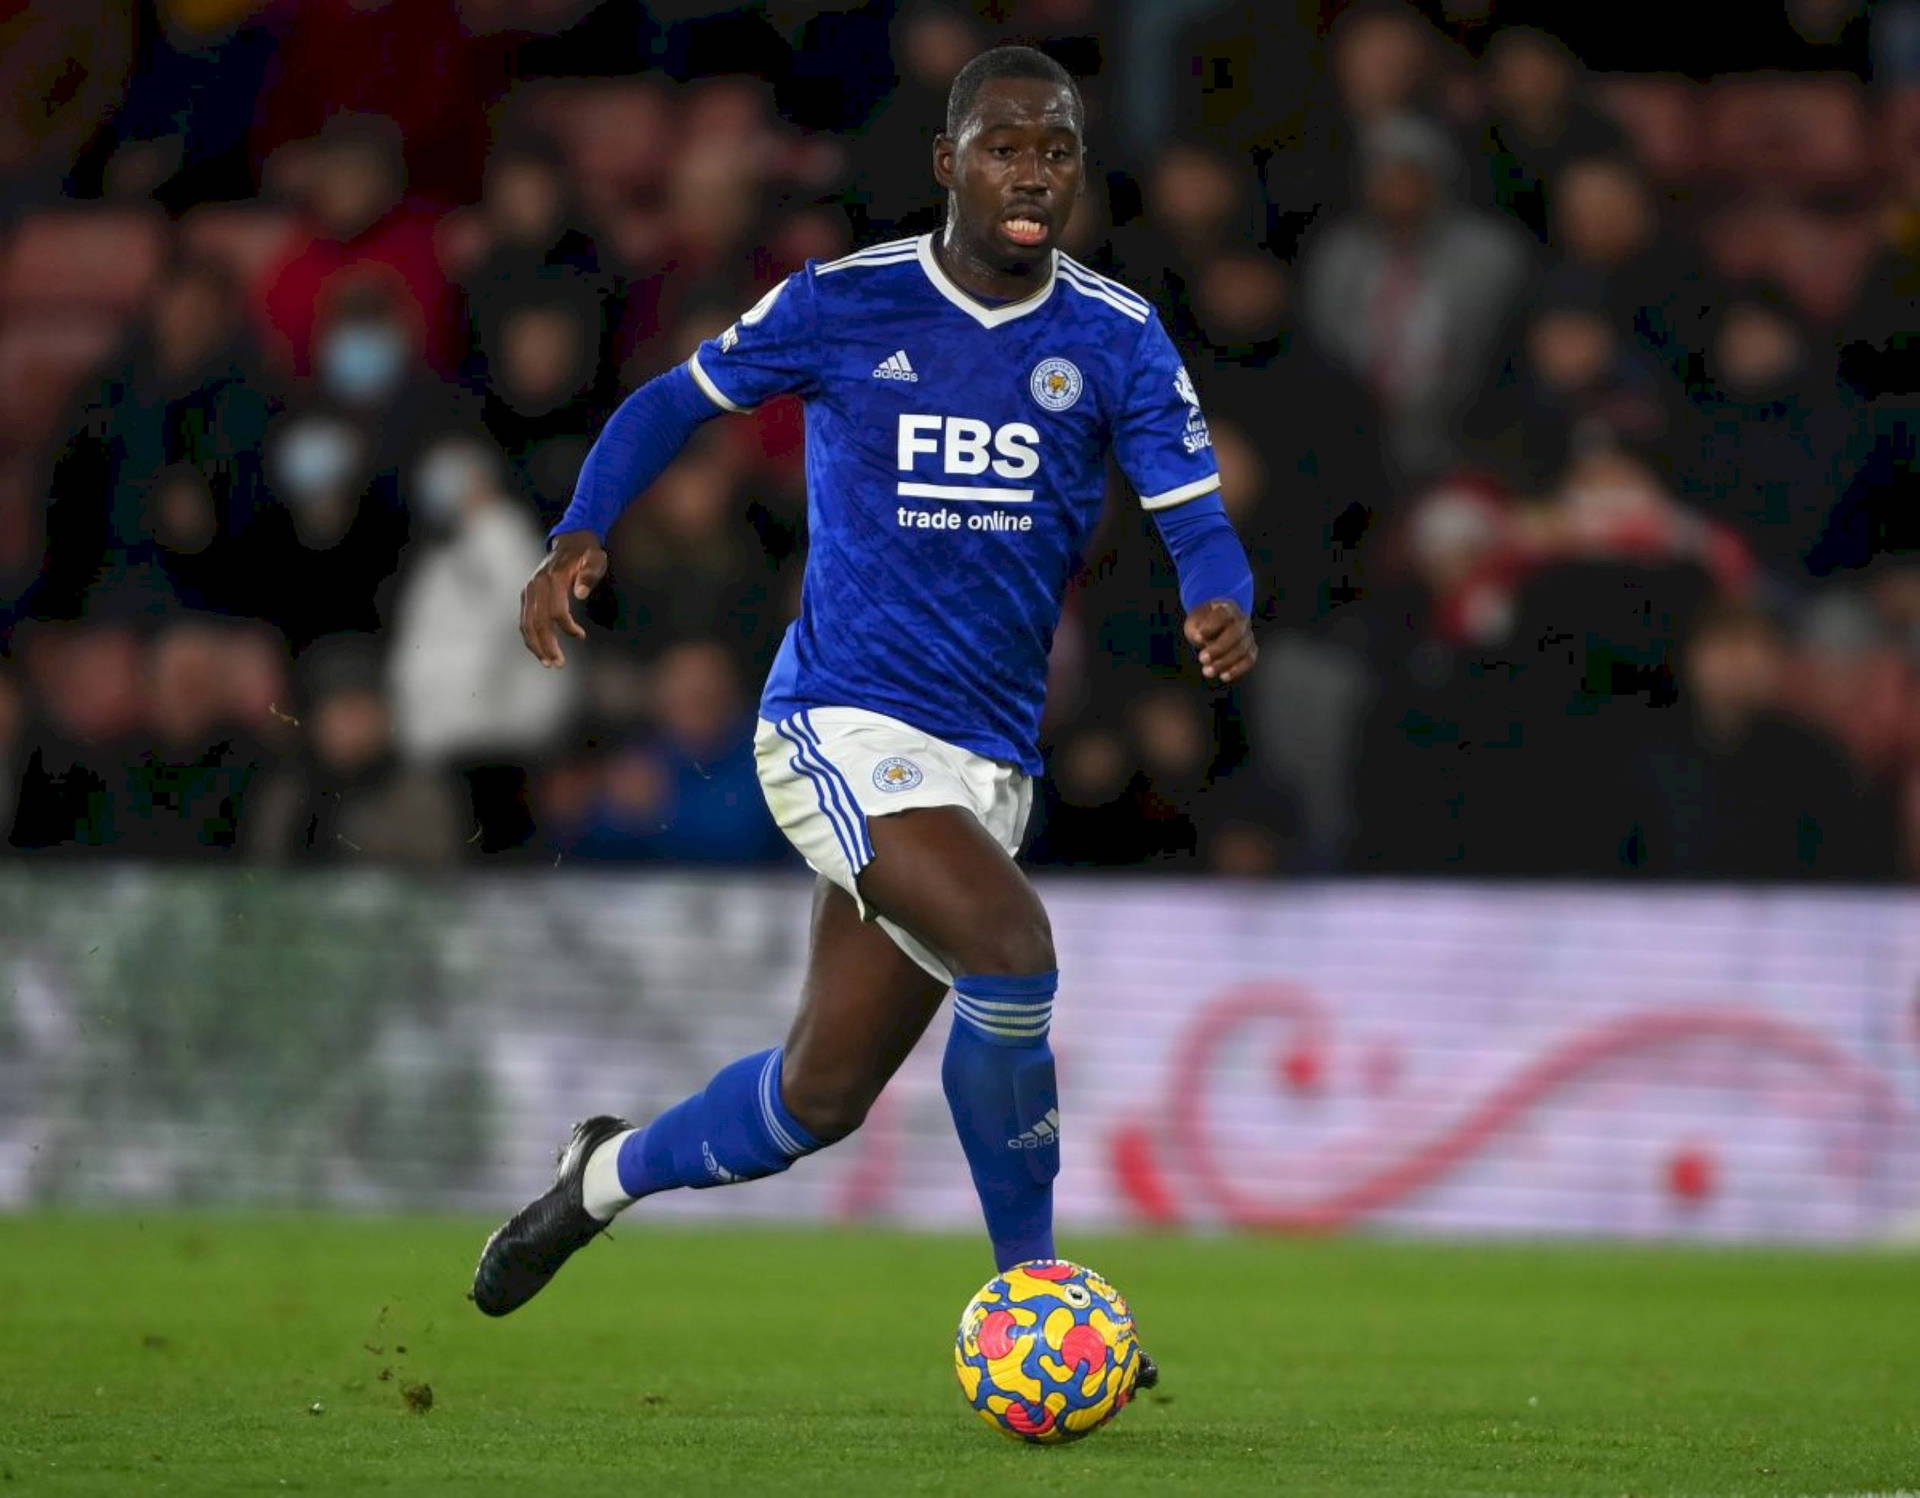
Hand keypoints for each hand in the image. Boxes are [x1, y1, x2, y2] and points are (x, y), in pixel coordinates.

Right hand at [520, 530, 607, 667]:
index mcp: (553, 577)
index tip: (582, 636)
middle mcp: (536, 584)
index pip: (556, 610)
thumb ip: (589, 575)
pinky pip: (524, 620)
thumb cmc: (587, 553)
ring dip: (536, 646)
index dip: (567, 626)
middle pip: (538, 621)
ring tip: (549, 664)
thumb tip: (580, 594)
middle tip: (559, 664)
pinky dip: (530, 637)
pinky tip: (540, 651)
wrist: (571, 541)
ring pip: (527, 624)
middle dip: (547, 645)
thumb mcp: (595, 559)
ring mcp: (529, 590)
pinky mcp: (527, 595)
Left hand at [1183, 598, 1255, 683]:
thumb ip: (1196, 628)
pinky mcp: (1251, 650)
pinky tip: (1223, 676)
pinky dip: (1237, 669)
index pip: (1223, 614)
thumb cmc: (1202, 624)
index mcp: (1227, 607)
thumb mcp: (1194, 622)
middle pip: (1236, 633)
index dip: (1211, 626)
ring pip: (1242, 649)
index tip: (1198, 637)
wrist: (1214, 628)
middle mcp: (1242, 620)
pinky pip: (1249, 660)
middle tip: (1202, 658)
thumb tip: (1201, 639)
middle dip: (1219, 648)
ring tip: (1207, 671)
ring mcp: (1248, 635)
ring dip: (1225, 662)